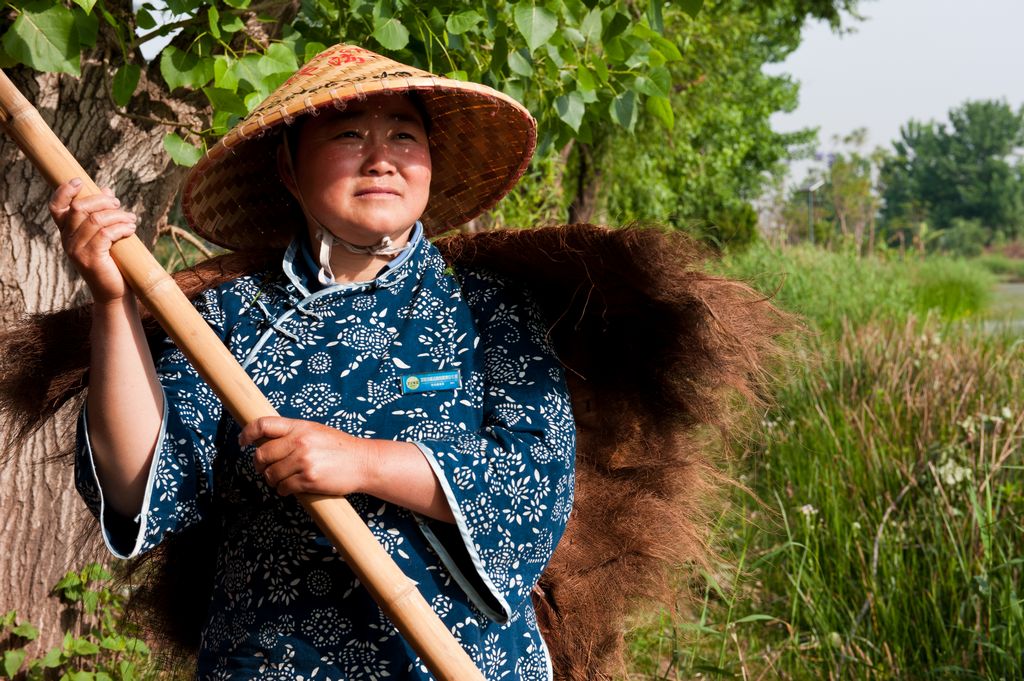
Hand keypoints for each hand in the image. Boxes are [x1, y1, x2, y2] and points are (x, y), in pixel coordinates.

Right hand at [49, 178, 137, 303]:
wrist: (114, 293)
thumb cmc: (112, 262)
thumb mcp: (105, 235)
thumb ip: (102, 213)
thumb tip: (106, 190)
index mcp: (67, 232)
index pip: (56, 208)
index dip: (64, 191)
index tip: (80, 181)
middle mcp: (67, 240)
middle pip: (79, 208)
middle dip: (102, 201)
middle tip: (119, 205)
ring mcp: (76, 250)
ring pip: (95, 220)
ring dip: (117, 215)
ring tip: (131, 219)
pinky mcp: (90, 258)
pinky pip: (105, 234)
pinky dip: (121, 227)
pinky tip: (131, 229)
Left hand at [240, 417, 376, 496]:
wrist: (364, 462)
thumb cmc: (339, 448)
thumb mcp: (315, 432)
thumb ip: (293, 433)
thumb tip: (264, 441)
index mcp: (300, 427)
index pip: (263, 425)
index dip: (247, 433)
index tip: (242, 442)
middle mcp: (300, 442)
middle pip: (262, 455)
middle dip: (260, 465)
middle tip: (266, 468)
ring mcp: (304, 461)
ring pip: (271, 475)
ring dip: (273, 480)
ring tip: (283, 479)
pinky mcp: (309, 480)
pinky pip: (283, 488)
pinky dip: (284, 490)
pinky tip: (292, 487)